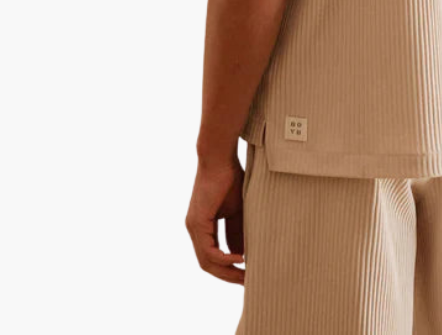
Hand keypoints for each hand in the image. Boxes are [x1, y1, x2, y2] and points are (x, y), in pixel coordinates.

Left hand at [185, 154, 246, 282]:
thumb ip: (238, 231)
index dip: (229, 268)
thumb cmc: (230, 178)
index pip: (213, 256)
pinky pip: (208, 250)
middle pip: (208, 264)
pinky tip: (239, 259)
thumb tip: (244, 253)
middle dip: (228, 275)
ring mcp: (193, 227)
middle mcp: (195, 229)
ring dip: (226, 271)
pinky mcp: (197, 222)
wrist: (220, 157)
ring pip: (206, 261)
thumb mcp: (238, 210)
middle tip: (247, 283)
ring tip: (245, 276)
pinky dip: (224, 258)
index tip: (247, 274)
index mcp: (203, 226)